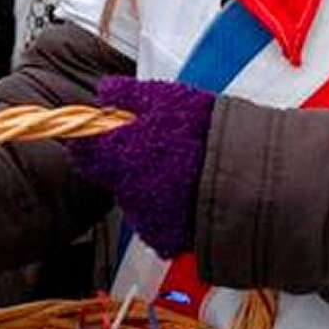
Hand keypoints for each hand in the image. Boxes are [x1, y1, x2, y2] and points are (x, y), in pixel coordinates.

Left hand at [68, 76, 215, 258]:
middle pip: (112, 174)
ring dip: (149, 184)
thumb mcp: (166, 98)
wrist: (244, 175)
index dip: (94, 139)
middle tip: (159, 145)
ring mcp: (144, 216)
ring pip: (135, 197)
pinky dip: (168, 207)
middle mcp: (124, 188)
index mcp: (118, 153)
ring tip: (182, 166)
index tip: (108, 132)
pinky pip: (157, 220)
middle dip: (128, 161)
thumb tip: (106, 91)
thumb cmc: (207, 132)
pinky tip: (189, 190)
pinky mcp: (165, 237)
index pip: (84, 149)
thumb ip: (129, 95)